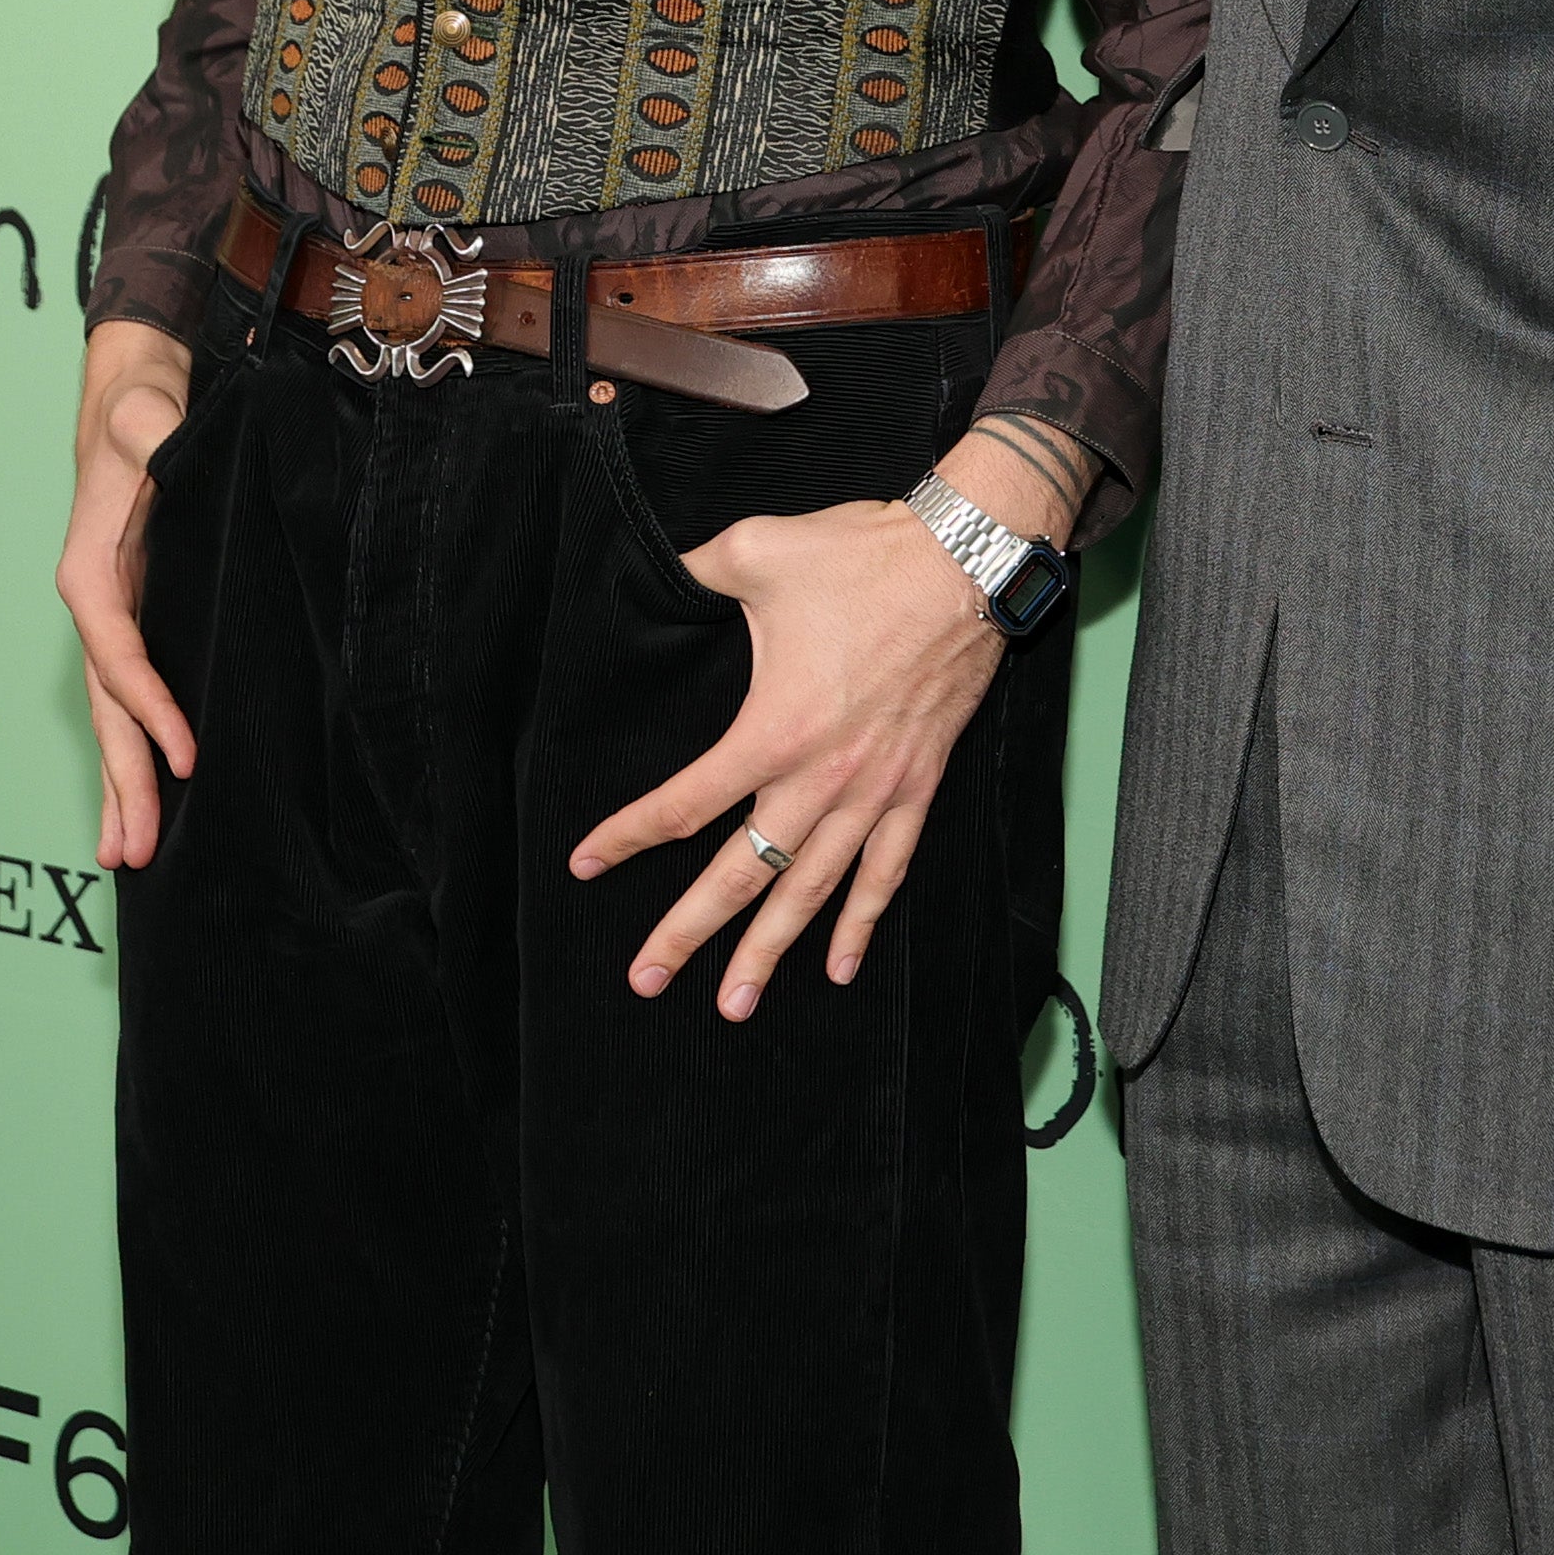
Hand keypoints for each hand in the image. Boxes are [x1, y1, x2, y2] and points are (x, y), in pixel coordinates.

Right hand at [56, 320, 197, 871]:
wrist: (129, 403)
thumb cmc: (140, 415)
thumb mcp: (148, 418)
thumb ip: (153, 436)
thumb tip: (159, 446)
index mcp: (92, 574)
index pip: (119, 655)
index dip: (148, 707)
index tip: (186, 756)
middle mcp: (95, 608)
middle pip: (107, 709)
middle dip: (122, 781)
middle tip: (136, 854)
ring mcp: (114, 622)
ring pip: (112, 717)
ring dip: (120, 785)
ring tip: (128, 856)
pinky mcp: (139, 623)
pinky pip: (132, 699)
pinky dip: (134, 751)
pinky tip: (146, 799)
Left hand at [569, 420, 1085, 1022]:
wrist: (965, 560)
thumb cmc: (862, 556)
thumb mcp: (756, 550)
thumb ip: (693, 570)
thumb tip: (650, 569)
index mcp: (775, 729)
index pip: (687, 803)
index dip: (631, 835)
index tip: (587, 863)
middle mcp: (822, 777)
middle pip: (743, 872)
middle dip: (690, 931)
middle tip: (645, 978)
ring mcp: (874, 790)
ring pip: (812, 890)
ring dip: (771, 949)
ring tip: (734, 1004)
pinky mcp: (916, 785)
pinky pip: (886, 870)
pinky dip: (862, 921)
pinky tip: (841, 967)